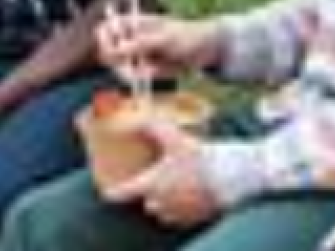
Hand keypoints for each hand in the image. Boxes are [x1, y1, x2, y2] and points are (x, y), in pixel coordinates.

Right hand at [95, 12, 221, 80]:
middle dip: (117, 62)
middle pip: (106, 52)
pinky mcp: (143, 70)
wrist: (205, 51)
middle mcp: (129, 39)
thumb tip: (117, 49)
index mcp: (131, 23)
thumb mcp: (165, 38)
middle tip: (133, 69)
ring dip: (130, 73)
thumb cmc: (185, 35)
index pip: (105, 29)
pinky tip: (157, 73)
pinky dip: (141, 79)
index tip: (114, 51)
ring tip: (152, 70)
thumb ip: (141, 44)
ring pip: (118, 68)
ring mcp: (135, 55)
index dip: (104, 40)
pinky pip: (134, 78)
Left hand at [104, 120, 219, 227]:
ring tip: (171, 186)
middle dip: (148, 192)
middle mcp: (161, 202)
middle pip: (146, 202)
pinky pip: (179, 217)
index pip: (124, 193)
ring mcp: (177, 213)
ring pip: (162, 211)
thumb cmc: (199, 158)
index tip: (106, 193)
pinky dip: (179, 208)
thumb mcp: (173, 137)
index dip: (113, 193)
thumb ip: (153, 127)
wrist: (228, 177)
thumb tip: (138, 117)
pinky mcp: (193, 218)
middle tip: (155, 178)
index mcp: (152, 184)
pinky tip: (187, 194)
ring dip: (163, 202)